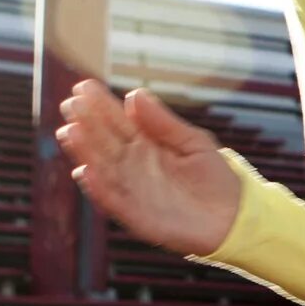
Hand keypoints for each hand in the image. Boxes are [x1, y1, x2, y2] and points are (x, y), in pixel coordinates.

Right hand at [53, 80, 243, 257]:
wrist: (233, 217)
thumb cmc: (214, 177)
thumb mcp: (194, 142)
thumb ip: (164, 122)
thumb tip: (134, 94)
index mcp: (145, 143)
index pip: (117, 120)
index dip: (100, 104)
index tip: (84, 87)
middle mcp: (132, 164)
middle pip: (103, 141)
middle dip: (86, 123)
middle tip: (71, 104)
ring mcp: (131, 188)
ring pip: (102, 167)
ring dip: (85, 152)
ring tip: (71, 131)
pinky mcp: (133, 214)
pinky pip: (111, 200)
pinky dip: (98, 188)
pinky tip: (85, 172)